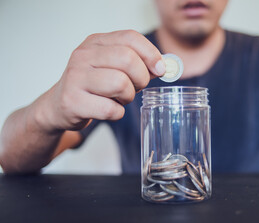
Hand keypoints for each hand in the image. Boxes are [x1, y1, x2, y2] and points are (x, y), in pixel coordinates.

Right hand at [34, 30, 164, 131]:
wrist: (59, 106)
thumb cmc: (93, 86)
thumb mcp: (111, 66)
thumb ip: (137, 63)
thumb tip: (163, 67)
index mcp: (95, 42)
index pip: (130, 37)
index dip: (151, 54)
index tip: (160, 69)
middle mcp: (83, 55)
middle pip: (128, 59)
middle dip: (141, 78)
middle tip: (136, 87)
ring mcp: (75, 78)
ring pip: (120, 84)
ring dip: (128, 96)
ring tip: (120, 98)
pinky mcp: (72, 102)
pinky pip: (110, 109)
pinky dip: (117, 113)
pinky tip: (109, 110)